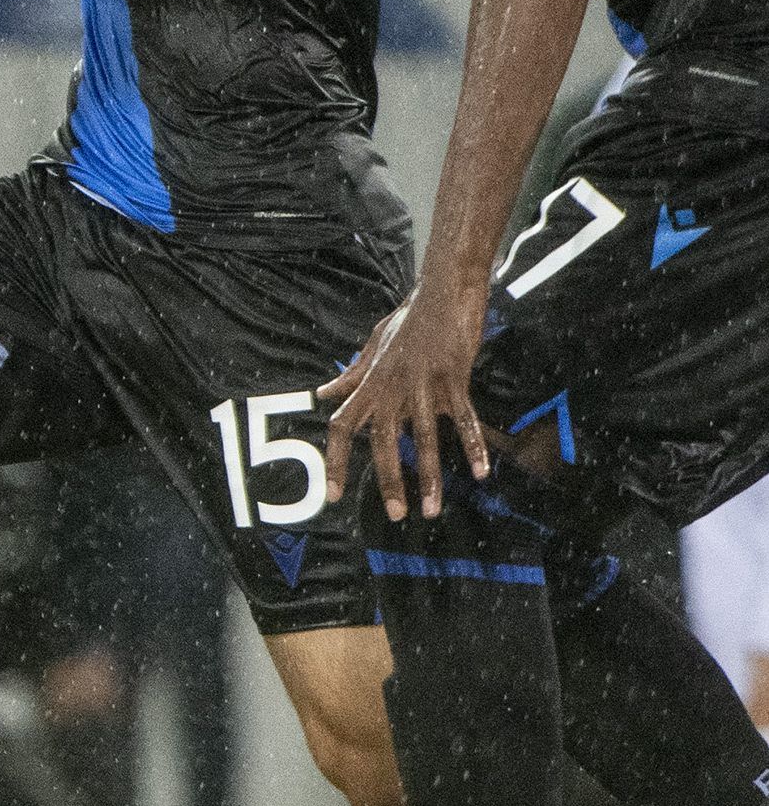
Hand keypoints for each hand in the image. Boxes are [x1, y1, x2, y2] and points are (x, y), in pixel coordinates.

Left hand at [321, 286, 492, 521]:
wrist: (441, 290)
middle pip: (383, 442)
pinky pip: (464, 418)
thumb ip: (351, 376)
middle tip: (396, 514)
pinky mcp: (453, 377)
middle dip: (389, 481)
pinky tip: (480, 472)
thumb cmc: (408, 319)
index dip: (336, 461)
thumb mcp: (371, 346)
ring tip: (433, 509)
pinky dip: (473, 445)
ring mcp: (422, 383)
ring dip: (431, 477)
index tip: (334, 494)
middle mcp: (391, 387)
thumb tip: (324, 393)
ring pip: (425, 438)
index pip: (343, 427)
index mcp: (370, 383)